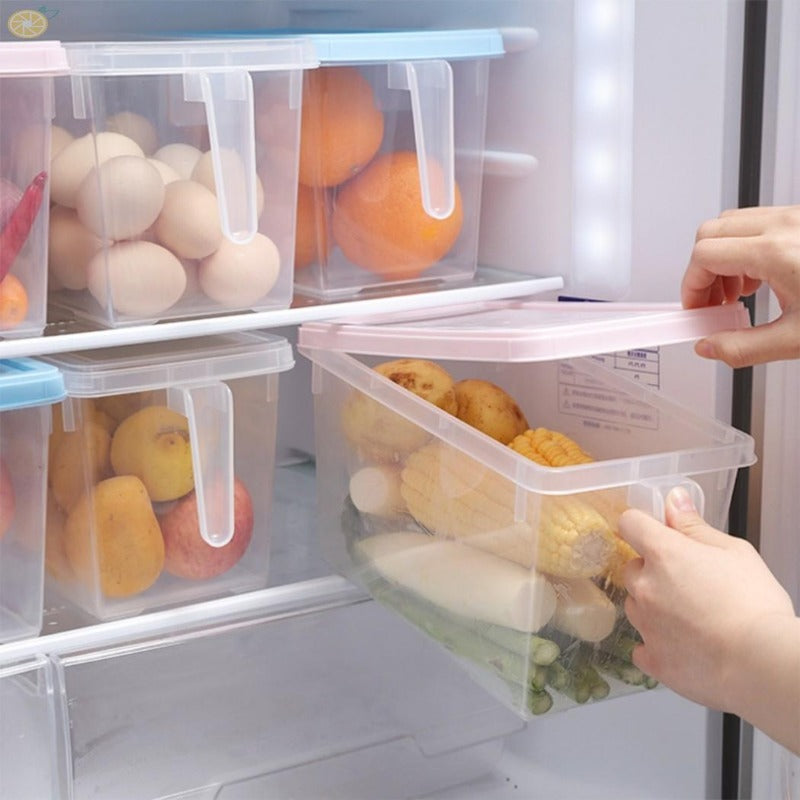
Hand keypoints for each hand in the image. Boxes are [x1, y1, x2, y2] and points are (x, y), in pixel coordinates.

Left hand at [618, 487, 795, 713]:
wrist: (762, 664)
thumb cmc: (755, 605)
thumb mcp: (734, 552)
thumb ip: (695, 526)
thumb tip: (673, 501)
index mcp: (663, 554)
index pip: (630, 524)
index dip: (643, 527)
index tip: (656, 535)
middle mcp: (645, 587)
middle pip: (633, 568)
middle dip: (653, 571)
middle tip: (689, 583)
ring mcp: (645, 625)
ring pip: (636, 605)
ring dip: (653, 606)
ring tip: (692, 617)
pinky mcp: (652, 659)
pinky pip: (643, 646)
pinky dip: (658, 644)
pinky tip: (684, 645)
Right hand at [682, 205, 799, 366]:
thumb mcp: (798, 339)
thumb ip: (745, 348)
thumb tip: (710, 347)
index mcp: (777, 253)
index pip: (704, 255)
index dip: (691, 285)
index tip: (697, 308)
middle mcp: (785, 226)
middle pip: (711, 232)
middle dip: (702, 268)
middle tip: (712, 300)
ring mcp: (796, 217)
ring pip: (732, 223)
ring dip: (722, 255)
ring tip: (738, 290)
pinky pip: (759, 221)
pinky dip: (746, 246)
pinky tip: (761, 275)